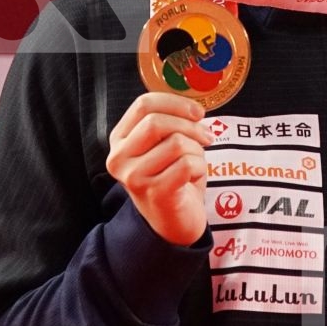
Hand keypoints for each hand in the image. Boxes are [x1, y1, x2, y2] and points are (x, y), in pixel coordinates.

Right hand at [106, 93, 211, 245]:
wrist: (173, 222)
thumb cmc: (172, 178)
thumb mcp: (164, 145)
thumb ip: (170, 123)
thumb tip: (194, 108)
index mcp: (120, 139)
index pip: (143, 105)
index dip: (175, 103)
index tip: (198, 112)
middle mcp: (120, 158)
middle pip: (156, 122)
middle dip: (190, 126)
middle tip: (207, 137)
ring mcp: (134, 177)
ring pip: (176, 143)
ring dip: (197, 151)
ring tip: (194, 164)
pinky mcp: (154, 192)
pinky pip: (186, 164)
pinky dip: (199, 168)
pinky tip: (193, 178)